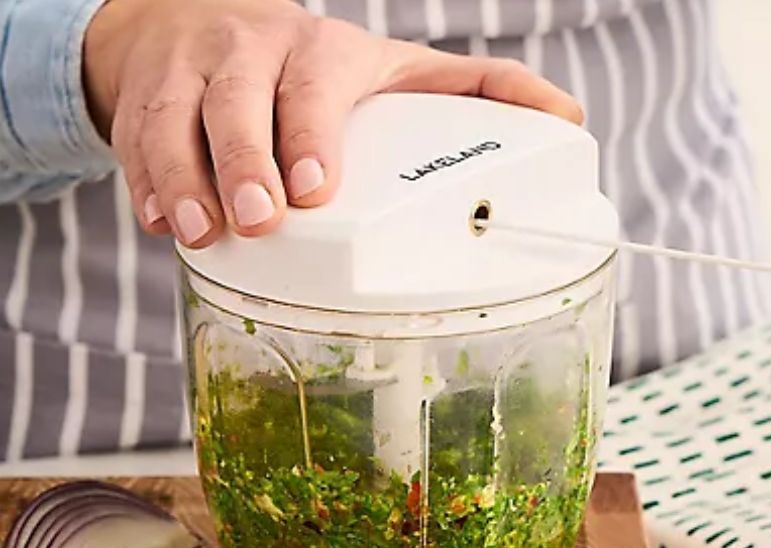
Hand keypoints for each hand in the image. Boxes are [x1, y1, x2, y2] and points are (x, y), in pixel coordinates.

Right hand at [82, 0, 581, 247]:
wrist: (205, 22)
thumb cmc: (317, 67)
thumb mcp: (398, 71)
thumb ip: (481, 92)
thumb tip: (570, 119)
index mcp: (320, 52)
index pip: (312, 86)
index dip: (308, 134)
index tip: (316, 190)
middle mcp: (248, 53)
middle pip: (236, 102)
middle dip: (245, 163)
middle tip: (262, 222)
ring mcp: (188, 75)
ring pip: (173, 122)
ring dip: (182, 179)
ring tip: (199, 234)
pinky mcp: (142, 102)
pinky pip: (133, 141)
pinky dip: (143, 183)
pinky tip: (160, 222)